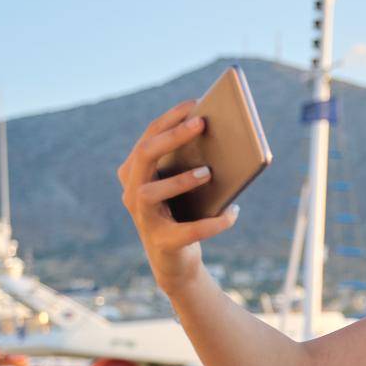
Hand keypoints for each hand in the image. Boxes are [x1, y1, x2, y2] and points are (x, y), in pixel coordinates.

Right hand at [116, 100, 240, 295]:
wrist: (175, 261)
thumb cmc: (183, 213)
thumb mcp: (186, 186)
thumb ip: (194, 163)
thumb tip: (226, 139)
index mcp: (136, 173)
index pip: (148, 137)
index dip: (170, 119)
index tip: (195, 104)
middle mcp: (132, 192)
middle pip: (144, 156)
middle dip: (173, 136)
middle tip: (202, 124)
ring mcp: (143, 219)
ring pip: (152, 192)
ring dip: (182, 180)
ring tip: (209, 172)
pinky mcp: (162, 243)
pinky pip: (188, 230)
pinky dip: (214, 222)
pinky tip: (233, 212)